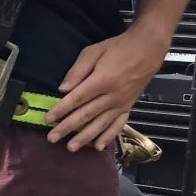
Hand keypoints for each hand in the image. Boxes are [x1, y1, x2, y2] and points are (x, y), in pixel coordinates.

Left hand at [46, 28, 167, 151]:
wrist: (147, 50)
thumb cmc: (118, 48)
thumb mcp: (94, 51)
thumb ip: (77, 71)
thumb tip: (63, 89)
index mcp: (102, 80)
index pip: (77, 98)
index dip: (61, 110)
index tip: (48, 119)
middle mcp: (112, 96)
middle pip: (86, 114)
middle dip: (67, 128)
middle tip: (52, 138)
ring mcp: (122, 104)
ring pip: (100, 124)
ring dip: (85, 137)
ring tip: (70, 147)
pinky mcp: (129, 107)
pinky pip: (118, 125)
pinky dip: (108, 137)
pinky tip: (98, 147)